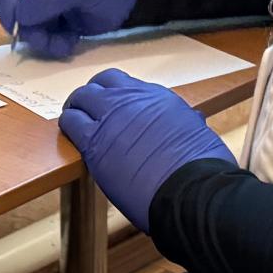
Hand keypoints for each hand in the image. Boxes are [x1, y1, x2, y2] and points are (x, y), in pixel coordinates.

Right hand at [0, 0, 137, 58]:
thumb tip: (21, 17)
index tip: (15, 18)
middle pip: (9, 6)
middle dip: (25, 25)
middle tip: (40, 37)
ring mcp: (43, 2)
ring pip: (25, 27)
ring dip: (40, 39)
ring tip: (61, 42)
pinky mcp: (55, 21)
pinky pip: (41, 37)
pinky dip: (52, 44)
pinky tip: (70, 41)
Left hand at [58, 69, 231, 229]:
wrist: (191, 188)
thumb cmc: (203, 168)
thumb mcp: (199, 134)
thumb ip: (185, 124)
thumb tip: (191, 121)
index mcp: (160, 98)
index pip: (128, 85)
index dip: (118, 95)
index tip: (116, 108)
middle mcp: (133, 100)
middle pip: (103, 83)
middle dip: (95, 95)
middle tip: (90, 109)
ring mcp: (112, 117)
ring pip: (82, 97)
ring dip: (77, 106)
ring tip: (75, 119)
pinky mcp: (94, 142)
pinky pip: (70, 122)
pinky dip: (68, 125)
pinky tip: (71, 135)